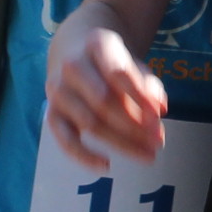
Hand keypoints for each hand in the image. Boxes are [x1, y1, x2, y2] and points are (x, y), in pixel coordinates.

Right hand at [44, 23, 167, 168]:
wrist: (76, 50)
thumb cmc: (113, 62)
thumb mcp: (134, 63)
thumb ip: (147, 84)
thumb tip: (158, 108)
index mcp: (96, 44)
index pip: (117, 72)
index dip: (139, 95)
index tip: (159, 114)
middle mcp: (72, 65)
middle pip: (103, 101)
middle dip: (134, 124)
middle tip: (159, 140)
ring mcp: (58, 89)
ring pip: (89, 122)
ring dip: (121, 141)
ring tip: (148, 154)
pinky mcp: (52, 112)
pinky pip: (64, 138)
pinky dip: (83, 155)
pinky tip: (106, 166)